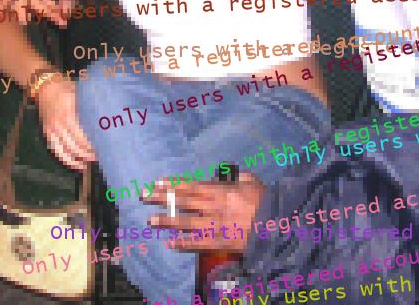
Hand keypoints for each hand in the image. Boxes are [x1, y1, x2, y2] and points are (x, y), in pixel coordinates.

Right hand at [36, 77, 95, 170]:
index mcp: (68, 115)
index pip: (82, 136)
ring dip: (79, 159)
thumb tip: (106, 122)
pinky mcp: (47, 134)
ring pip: (66, 151)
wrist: (45, 86)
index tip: (103, 148)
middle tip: (101, 156)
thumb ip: (89, 109)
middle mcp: (59, 125)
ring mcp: (51, 130)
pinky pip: (56, 151)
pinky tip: (77, 165)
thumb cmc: (66, 88)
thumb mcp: (80, 95)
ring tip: (90, 163)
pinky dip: (66, 160)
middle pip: (75, 145)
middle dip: (88, 154)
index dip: (92, 145)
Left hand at [143, 172, 264, 251]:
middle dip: (161, 198)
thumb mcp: (251, 181)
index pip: (190, 185)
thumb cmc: (264, 200)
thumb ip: (237, 176)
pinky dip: (183, 243)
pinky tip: (170, 244)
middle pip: (182, 201)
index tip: (156, 182)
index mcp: (219, 190)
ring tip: (150, 220)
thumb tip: (226, 175)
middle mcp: (212, 206)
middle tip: (143, 196)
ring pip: (185, 222)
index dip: (172, 184)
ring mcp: (213, 225)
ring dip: (166, 221)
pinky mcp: (218, 241)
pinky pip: (197, 243)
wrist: (274, 225)